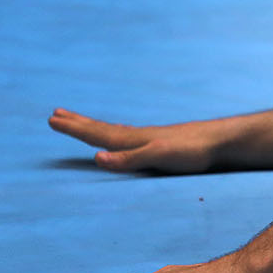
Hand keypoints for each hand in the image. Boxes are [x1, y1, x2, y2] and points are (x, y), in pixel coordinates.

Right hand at [49, 108, 221, 173]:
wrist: (221, 141)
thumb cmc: (193, 152)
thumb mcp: (160, 157)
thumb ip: (129, 159)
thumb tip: (97, 158)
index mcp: (134, 140)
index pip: (97, 134)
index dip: (74, 129)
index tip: (51, 119)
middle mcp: (138, 136)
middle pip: (101, 128)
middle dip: (77, 123)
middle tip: (55, 113)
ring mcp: (149, 138)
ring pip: (113, 131)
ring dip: (93, 126)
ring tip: (79, 121)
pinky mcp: (161, 143)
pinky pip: (128, 137)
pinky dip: (114, 134)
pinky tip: (120, 137)